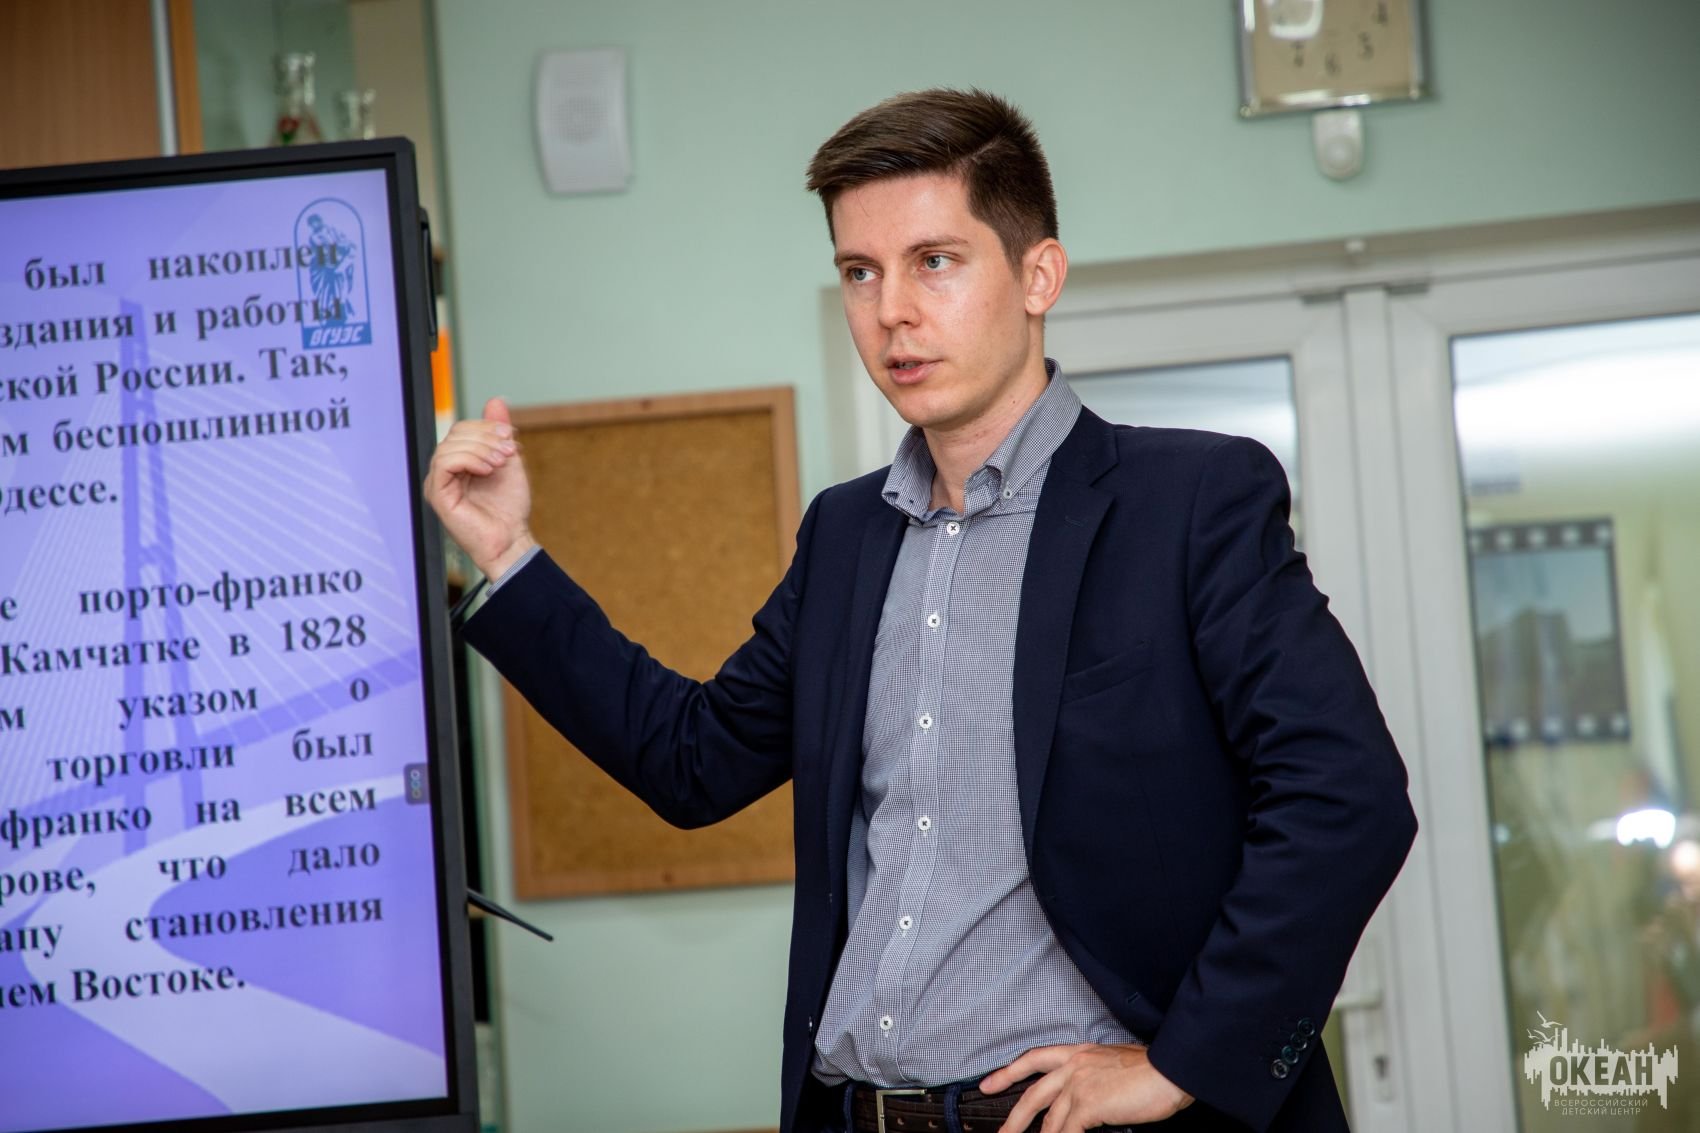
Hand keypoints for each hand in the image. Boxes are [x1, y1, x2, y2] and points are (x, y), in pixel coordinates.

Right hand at [423, 397, 535, 578]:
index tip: (512, 438)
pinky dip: (468, 460)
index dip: (486, 427)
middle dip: (486, 437)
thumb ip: (499, 432)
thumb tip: (495, 400)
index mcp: (460, 462)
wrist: (512, 539)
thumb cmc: (509, 507)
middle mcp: (445, 471)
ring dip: (480, 449)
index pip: (462, 429)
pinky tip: (487, 469)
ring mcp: (438, 483)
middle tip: (509, 450)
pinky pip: (443, 463)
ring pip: (449, 446)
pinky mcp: (437, 495)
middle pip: (455, 434)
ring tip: (501, 462)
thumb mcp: (509, 461)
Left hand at [980, 1043, 1192, 1131]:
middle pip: (1033, 1094)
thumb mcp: (1115, 1065)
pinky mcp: (1088, 1104)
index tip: (988, 1083)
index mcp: (1079, 1052)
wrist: (1170, 1069)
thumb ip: (1094, 1078)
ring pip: (1048, 1119)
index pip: (1035, 1059)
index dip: (1008, 1072)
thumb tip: (1088, 1102)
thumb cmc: (1152, 1071)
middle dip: (1014, 1117)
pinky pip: (1066, 1131)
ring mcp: (1079, 1083)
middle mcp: (1074, 1064)